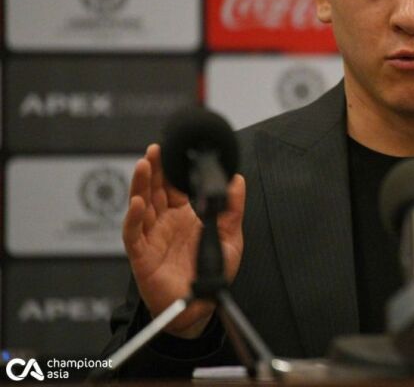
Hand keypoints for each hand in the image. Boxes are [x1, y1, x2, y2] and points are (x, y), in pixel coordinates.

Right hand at [122, 143, 245, 338]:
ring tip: (144, 165)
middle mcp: (166, 223)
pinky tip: (138, 203)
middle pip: (156, 190)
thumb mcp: (230, 237)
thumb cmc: (211, 273)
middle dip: (154, 169)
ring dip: (141, 186)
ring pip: (142, 206)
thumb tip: (237, 180)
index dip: (172, 169)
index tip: (173, 149)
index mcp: (185, 216)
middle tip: (155, 150)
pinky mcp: (142, 255)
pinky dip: (134, 218)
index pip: (175, 186)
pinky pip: (134, 234)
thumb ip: (233, 209)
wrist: (200, 307)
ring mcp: (152, 237)